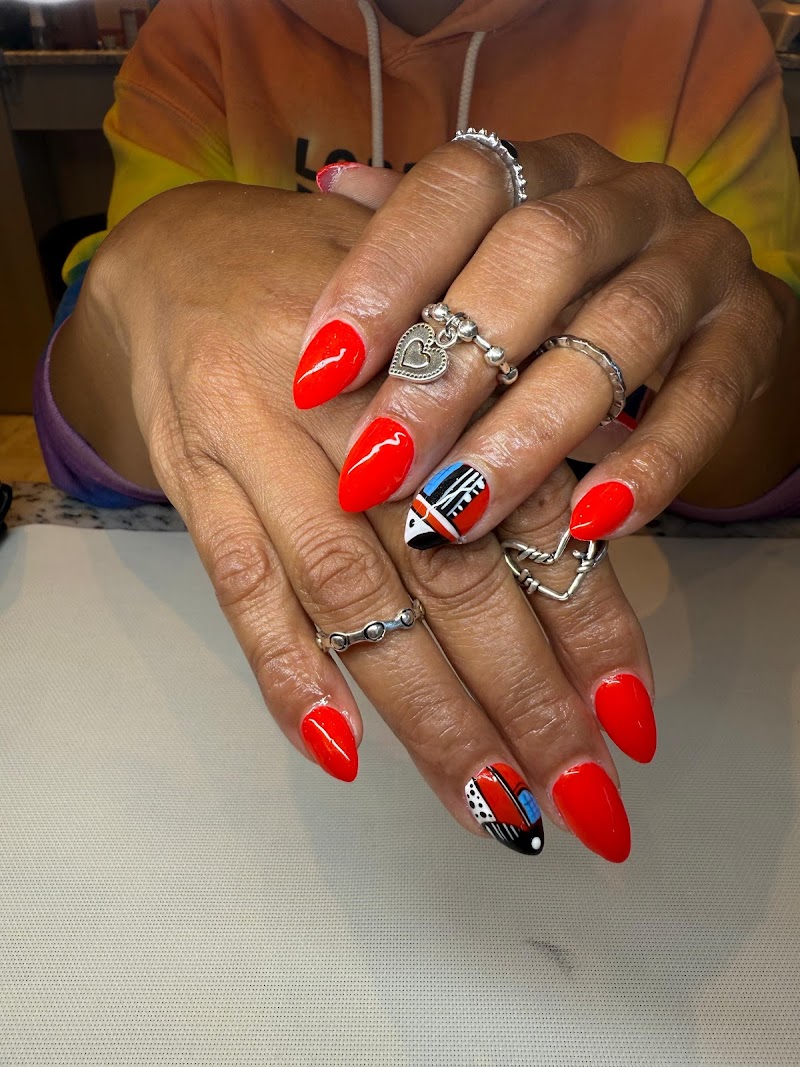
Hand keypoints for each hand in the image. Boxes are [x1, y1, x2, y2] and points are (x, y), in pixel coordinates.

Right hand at [55, 180, 652, 861]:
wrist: (174, 257)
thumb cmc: (329, 289)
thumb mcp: (434, 316)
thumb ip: (503, 406)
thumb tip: (595, 530)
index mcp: (432, 353)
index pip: (529, 508)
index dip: (587, 617)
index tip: (629, 714)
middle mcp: (350, 405)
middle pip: (449, 571)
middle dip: (521, 697)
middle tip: (578, 794)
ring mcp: (259, 446)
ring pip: (353, 600)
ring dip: (426, 714)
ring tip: (487, 804)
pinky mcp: (194, 483)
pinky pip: (239, 591)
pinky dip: (288, 676)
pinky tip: (341, 753)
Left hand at [298, 134, 791, 543]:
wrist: (699, 315)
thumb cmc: (556, 300)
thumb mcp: (484, 263)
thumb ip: (416, 242)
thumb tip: (329, 189)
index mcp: (543, 168)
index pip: (461, 186)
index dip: (385, 273)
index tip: (318, 374)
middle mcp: (623, 197)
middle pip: (538, 259)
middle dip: (450, 374)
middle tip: (380, 469)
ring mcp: (696, 260)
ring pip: (619, 330)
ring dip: (531, 433)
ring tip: (457, 516)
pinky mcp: (748, 333)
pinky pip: (706, 396)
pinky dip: (650, 463)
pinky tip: (587, 525)